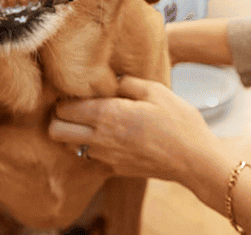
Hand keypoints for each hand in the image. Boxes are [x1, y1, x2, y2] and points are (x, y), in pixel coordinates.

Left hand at [48, 75, 227, 185]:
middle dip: (58, 118)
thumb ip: (127, 83)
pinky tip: (110, 137)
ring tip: (92, 122)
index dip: (64, 99)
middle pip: (56, 132)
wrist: (195, 160)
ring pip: (70, 147)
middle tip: (75, 108)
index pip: (63, 109)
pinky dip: (92, 147)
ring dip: (74, 133)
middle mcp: (100, 139)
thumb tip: (112, 81)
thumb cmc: (179, 122)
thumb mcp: (156, 91)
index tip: (77, 92)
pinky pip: (91, 157)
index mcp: (108, 115)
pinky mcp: (115, 169)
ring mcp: (106, 157)